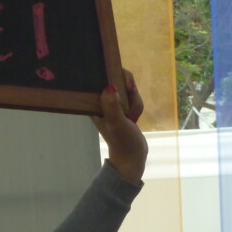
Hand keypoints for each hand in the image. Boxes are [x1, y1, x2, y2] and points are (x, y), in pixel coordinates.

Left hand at [90, 69, 146, 183]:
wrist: (132, 156)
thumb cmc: (122, 141)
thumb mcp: (116, 123)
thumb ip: (112, 106)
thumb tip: (109, 87)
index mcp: (93, 102)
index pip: (101, 78)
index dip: (116, 76)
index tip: (128, 87)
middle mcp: (101, 100)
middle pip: (118, 80)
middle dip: (130, 93)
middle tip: (131, 109)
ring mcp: (112, 102)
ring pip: (128, 89)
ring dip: (135, 101)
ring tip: (132, 117)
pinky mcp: (122, 106)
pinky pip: (133, 97)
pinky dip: (137, 105)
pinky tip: (135, 117)